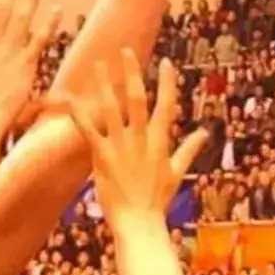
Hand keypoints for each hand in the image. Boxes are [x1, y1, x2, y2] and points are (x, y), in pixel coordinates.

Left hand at [67, 54, 204, 230]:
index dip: (167, 83)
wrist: (139, 224)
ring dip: (104, 85)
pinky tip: (70, 99)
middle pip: (137, 99)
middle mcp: (141, 140)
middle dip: (131, 73)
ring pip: (112, 109)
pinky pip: (89, 131)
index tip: (166, 62)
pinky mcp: (103, 158)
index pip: (166, 106)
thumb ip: (189, 149)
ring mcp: (121, 148)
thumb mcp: (177, 173)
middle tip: (124, 50)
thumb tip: (204, 133)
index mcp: (160, 142)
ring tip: (97, 65)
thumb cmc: (157, 201)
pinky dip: (80, 115)